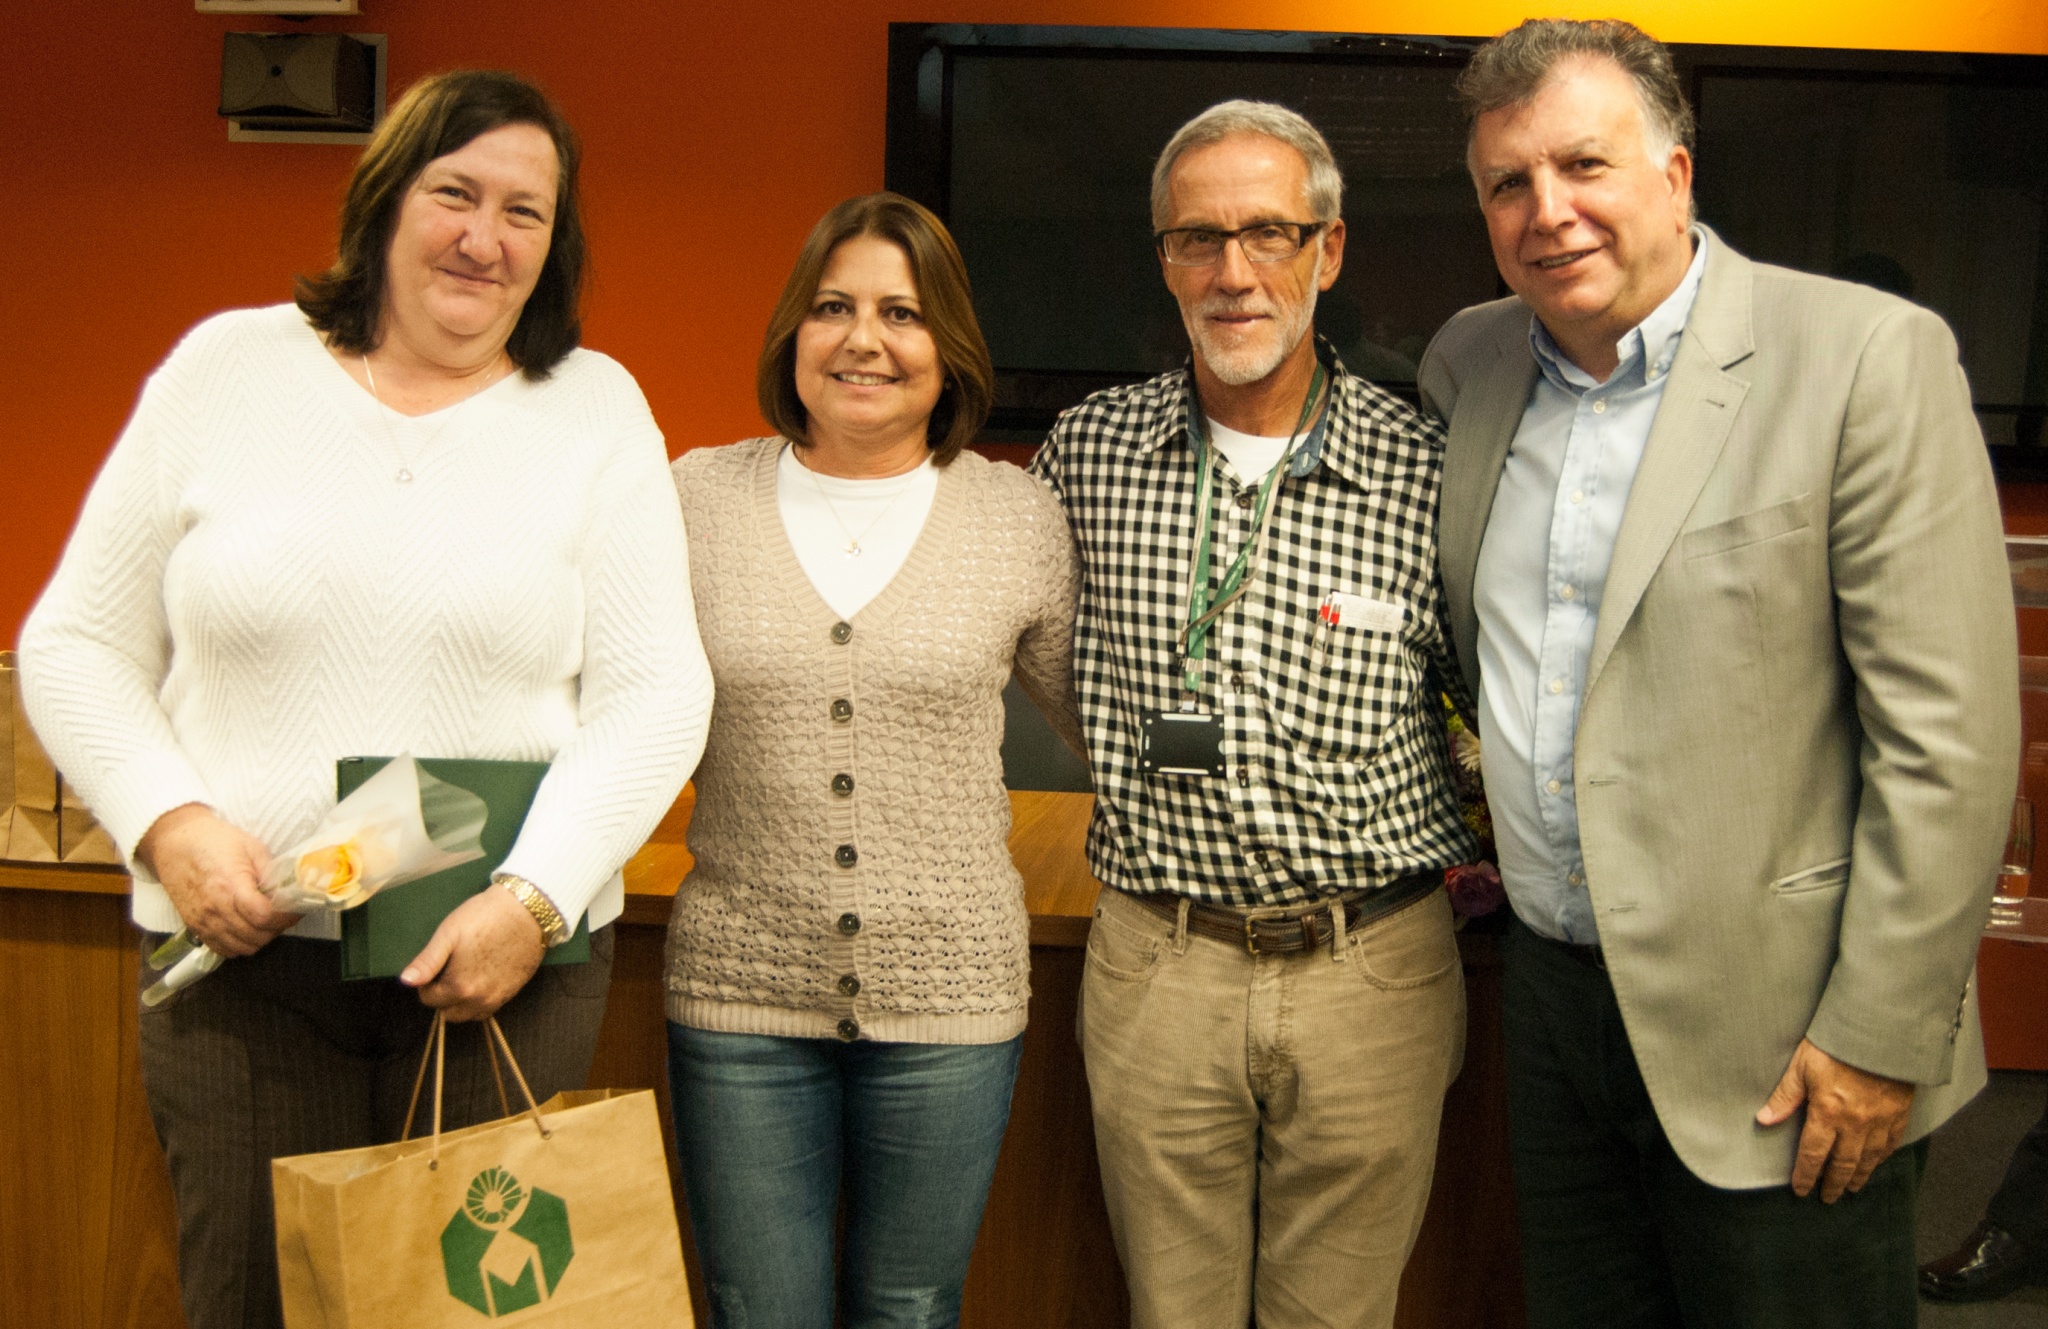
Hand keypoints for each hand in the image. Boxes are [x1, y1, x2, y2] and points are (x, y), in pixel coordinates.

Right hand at [136, 803, 296, 956]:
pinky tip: (246, 929)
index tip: (296, 910)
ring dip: (260, 939)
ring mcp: (202, 921)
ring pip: (242, 948)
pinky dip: (239, 945)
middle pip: (256, 936)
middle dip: (277, 928)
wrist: (173, 843)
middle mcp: (214, 908)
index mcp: (230, 885)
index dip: (286, 917)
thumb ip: (271, 872)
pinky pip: (222, 949)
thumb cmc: (212, 841)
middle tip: (283, 914)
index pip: (264, 916)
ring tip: (266, 922)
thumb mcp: (250, 847)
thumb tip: (290, 890)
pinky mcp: (194, 926)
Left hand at [400, 884, 546, 1021]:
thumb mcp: (449, 933)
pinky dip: (479, 1001)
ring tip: (464, 975)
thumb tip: (406, 981)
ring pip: (469, 1015)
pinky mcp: (513, 992)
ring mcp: (498, 998)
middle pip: (448, 1013)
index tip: (435, 965)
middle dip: (443, 997)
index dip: (427, 982)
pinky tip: (482, 978)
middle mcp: (478, 999)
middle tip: (448, 971)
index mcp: (458, 986)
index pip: (429, 999)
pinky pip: (488, 1009)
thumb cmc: (484, 917)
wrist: (527, 910)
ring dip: (461, 1002)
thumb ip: (427, 961)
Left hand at [1756, 1037, 1916, 1201]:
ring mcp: (1880, 1121)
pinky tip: (1876, 1163)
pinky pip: (1890, 1144)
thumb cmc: (1836, 1045)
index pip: (1813, 1154)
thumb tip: (1764, 1119)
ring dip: (1858, 1176)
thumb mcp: (1802, 1066)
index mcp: (1828, 1113)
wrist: (1881, 1032)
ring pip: (1868, 1159)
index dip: (1805, 1174)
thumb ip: (1785, 1096)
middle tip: (1827, 1198)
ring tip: (1851, 1188)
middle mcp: (1855, 1124)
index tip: (1800, 1190)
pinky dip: (1882, 1158)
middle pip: (1842, 1163)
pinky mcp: (1899, 1113)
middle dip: (1833, 1183)